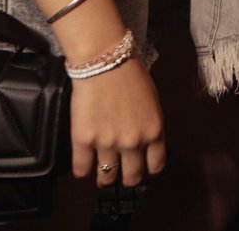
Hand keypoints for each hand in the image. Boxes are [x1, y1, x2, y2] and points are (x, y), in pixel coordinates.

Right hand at [68, 55, 165, 187]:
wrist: (103, 61)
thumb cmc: (130, 75)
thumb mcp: (152, 101)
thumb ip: (150, 125)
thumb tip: (147, 143)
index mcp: (154, 131)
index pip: (156, 166)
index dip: (148, 169)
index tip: (143, 167)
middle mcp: (133, 142)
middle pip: (132, 177)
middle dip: (127, 177)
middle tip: (121, 172)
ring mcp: (107, 143)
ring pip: (107, 178)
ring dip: (105, 177)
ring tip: (102, 171)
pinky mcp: (83, 141)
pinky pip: (82, 169)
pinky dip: (83, 170)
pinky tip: (84, 165)